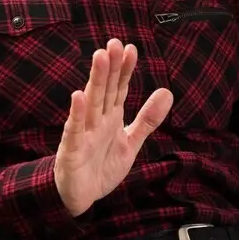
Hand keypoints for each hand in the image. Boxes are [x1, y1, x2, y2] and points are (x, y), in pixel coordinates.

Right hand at [54, 38, 173, 216]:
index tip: (131, 48)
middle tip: (114, 43)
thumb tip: (167, 92)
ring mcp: (83, 133)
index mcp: (110, 117)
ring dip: (95, 80)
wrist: (81, 196)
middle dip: (110, 66)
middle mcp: (96, 120)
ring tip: (100, 57)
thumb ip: (147, 119)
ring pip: (91, 102)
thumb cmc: (102, 165)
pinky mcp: (72, 150)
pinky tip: (78, 96)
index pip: (119, 88)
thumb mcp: (131, 142)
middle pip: (105, 89)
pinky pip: (74, 130)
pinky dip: (76, 114)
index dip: (125, 70)